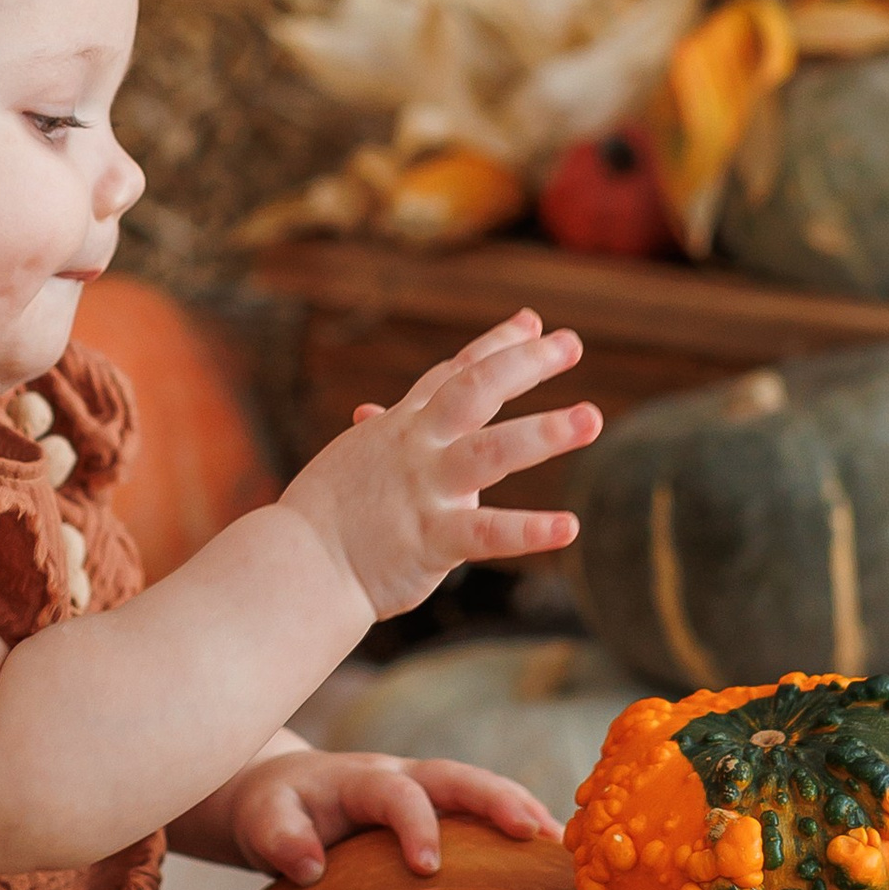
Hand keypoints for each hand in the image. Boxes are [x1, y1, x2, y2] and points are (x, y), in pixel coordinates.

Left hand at [223, 746, 555, 883]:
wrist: (275, 791)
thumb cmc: (271, 811)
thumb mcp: (260, 822)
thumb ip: (277, 838)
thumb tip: (308, 865)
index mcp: (359, 778)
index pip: (395, 793)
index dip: (415, 825)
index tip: (427, 869)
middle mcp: (400, 774)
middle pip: (458, 776)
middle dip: (499, 800)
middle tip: (538, 834)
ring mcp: (423, 788)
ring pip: (480, 789)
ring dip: (522, 812)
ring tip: (565, 852)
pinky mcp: (436, 808)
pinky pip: (482, 812)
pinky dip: (517, 826)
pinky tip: (550, 866)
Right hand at [278, 309, 600, 619]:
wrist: (297, 566)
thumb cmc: (324, 515)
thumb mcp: (350, 458)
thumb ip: (377, 433)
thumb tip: (370, 410)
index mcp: (403, 427)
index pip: (454, 374)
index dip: (496, 346)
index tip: (534, 323)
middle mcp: (417, 448)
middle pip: (475, 390)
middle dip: (525, 363)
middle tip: (573, 344)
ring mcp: (424, 491)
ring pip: (490, 451)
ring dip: (542, 432)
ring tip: (591, 418)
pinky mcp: (430, 540)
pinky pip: (485, 533)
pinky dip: (528, 531)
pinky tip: (569, 526)